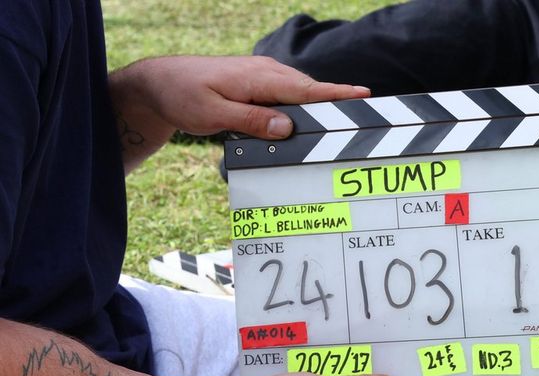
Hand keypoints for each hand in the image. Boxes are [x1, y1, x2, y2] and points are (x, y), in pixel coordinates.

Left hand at [126, 55, 369, 137]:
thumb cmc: (183, 96)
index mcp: (258, 78)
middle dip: (337, 102)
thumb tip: (287, 128)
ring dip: (320, 107)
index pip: (305, 89)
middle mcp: (266, 72)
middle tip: (365, 116)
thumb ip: (251, 121)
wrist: (160, 82)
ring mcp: (264, 76)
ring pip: (300, 93)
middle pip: (310, 91)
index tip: (364, 95)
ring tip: (346, 120)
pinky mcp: (260, 84)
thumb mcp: (212, 114)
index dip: (336, 94)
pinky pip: (289, 95)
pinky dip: (303, 106)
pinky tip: (308, 121)